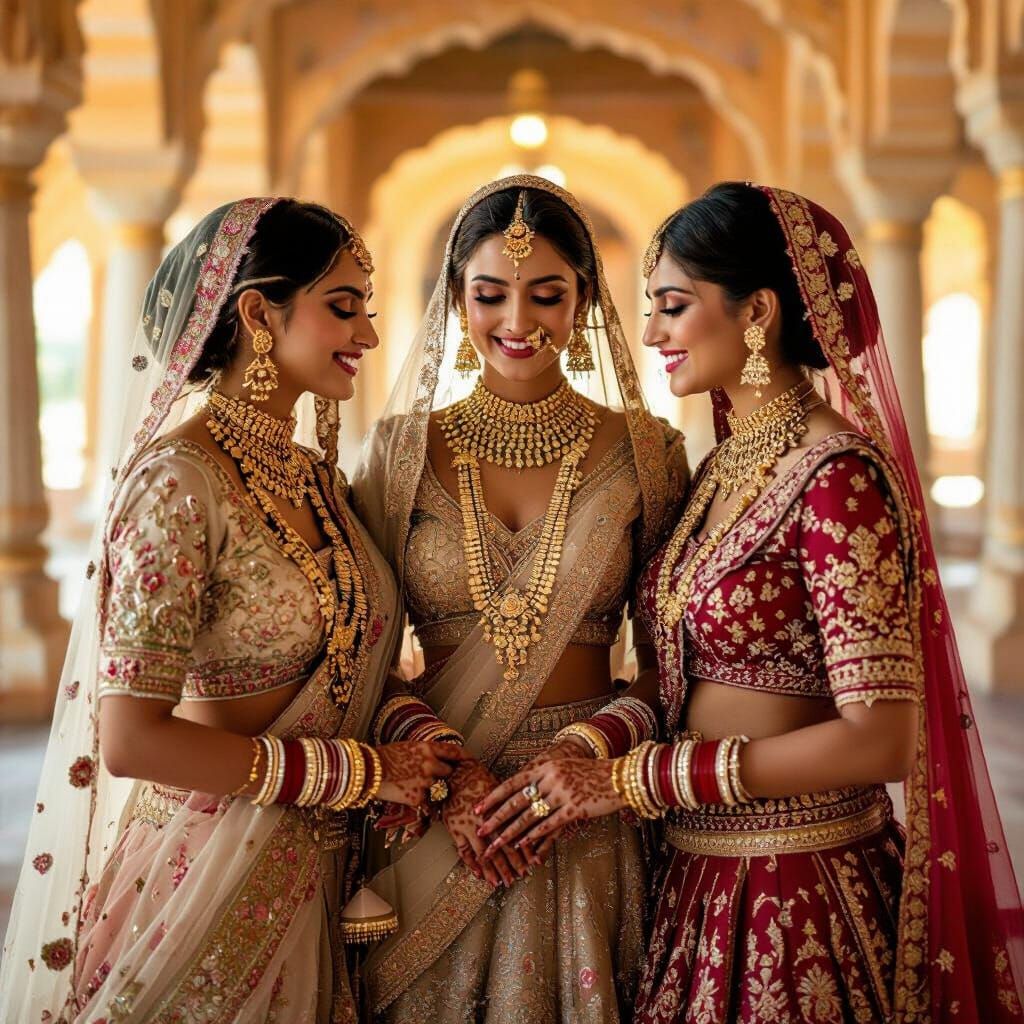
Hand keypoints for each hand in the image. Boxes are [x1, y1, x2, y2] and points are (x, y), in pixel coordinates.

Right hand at [375, 741, 466, 808]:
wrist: (368, 770)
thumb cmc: (383, 757)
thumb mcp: (407, 747)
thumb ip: (423, 754)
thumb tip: (433, 760)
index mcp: (427, 748)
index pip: (453, 751)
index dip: (464, 756)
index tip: (470, 759)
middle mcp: (430, 764)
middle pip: (449, 772)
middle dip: (443, 776)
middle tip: (433, 779)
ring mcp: (425, 781)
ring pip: (438, 789)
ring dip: (431, 791)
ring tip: (413, 787)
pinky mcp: (418, 798)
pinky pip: (426, 803)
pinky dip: (421, 803)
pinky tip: (408, 797)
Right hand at [443, 759, 529, 888]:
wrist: (456, 774)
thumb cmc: (481, 779)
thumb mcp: (501, 791)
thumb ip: (513, 807)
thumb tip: (530, 819)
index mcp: (500, 812)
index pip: (516, 837)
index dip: (524, 853)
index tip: (532, 865)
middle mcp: (487, 822)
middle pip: (502, 849)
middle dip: (511, 866)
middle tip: (519, 878)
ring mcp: (470, 828)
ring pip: (484, 854)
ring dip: (493, 870)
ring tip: (500, 883)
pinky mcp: (456, 830)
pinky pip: (464, 851)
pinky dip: (472, 864)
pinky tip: (478, 874)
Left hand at [477, 737, 592, 860]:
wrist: (618, 777)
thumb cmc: (591, 773)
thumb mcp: (564, 767)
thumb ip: (544, 776)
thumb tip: (522, 789)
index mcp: (545, 765)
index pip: (512, 783)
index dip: (494, 797)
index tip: (478, 808)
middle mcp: (551, 778)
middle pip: (517, 801)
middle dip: (496, 818)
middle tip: (480, 830)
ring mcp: (562, 793)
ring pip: (529, 816)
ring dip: (510, 833)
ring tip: (497, 845)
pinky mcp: (575, 809)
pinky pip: (550, 824)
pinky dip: (535, 836)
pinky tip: (523, 845)